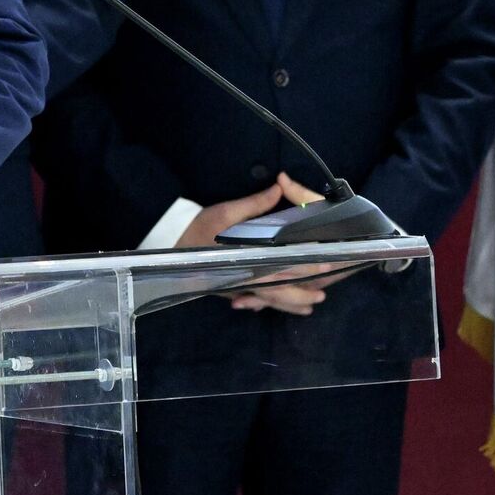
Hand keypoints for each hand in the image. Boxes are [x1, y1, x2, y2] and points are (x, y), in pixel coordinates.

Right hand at [173, 178, 326, 316]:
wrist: (169, 244)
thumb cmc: (198, 228)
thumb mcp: (225, 212)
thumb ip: (255, 204)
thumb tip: (280, 187)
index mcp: (247, 261)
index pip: (283, 267)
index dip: (305, 267)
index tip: (325, 265)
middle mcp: (243, 279)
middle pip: (278, 292)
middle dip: (302, 294)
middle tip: (323, 295)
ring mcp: (235, 287)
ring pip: (268, 301)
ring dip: (290, 303)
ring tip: (310, 306)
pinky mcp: (229, 289)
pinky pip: (254, 301)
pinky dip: (270, 305)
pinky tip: (280, 306)